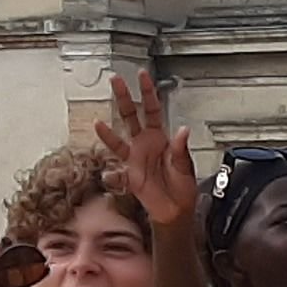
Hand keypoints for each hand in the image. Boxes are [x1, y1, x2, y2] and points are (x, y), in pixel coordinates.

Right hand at [102, 69, 198, 234]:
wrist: (175, 210)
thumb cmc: (182, 188)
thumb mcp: (186, 166)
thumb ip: (181, 149)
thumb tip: (182, 131)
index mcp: (161, 138)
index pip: (152, 109)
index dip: (147, 92)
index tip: (142, 76)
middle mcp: (146, 143)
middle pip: (132, 115)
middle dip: (124, 96)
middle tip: (116, 80)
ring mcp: (136, 156)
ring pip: (120, 135)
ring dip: (110, 127)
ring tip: (99, 118)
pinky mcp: (129, 172)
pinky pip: (117, 161)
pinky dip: (110, 153)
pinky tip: (103, 143)